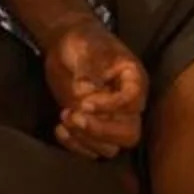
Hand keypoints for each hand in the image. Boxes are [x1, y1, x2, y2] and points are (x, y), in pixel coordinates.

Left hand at [42, 17, 147, 157]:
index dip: (111, 106)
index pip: (133, 103)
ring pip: (110, 147)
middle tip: (75, 116)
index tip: (85, 101)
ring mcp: (110, 119)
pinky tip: (59, 128)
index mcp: (134, 81)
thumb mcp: (86, 49)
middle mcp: (127, 105)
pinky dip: (75, 145)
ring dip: (85, 139)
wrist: (68, 46)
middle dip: (100, 131)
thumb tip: (84, 93)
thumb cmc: (83, 42)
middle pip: (128, 134)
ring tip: (65, 117)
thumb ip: (88, 71)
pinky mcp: (93, 128)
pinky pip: (92, 150)